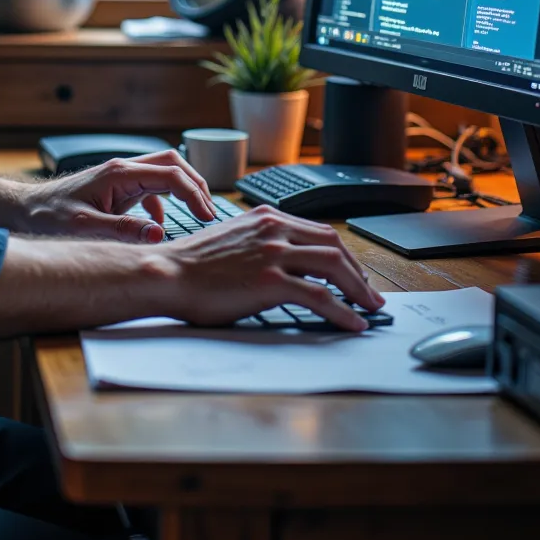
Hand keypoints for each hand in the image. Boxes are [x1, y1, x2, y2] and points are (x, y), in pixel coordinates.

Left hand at [23, 150, 215, 241]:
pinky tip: (159, 224)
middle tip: (208, 212)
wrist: (24, 211)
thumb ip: (123, 229)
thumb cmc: (48, 217)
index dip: (194, 194)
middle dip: (196, 184)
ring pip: (164, 172)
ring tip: (196, 215)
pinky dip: (164, 201)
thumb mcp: (84, 227)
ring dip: (183, 189)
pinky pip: (150, 186)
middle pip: (173, 163)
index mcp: (119, 174)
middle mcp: (122, 169)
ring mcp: (120, 177)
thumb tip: (158, 232)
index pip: (171, 174)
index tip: (206, 217)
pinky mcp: (116, 187)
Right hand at [159, 205, 384, 329]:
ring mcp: (274, 253)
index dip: (344, 255)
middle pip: (334, 246)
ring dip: (359, 290)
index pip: (320, 232)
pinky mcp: (270, 280)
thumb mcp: (235, 240)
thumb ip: (263, 243)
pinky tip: (352, 323)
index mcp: (266, 217)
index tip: (355, 274)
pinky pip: (320, 296)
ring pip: (334, 267)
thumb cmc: (195, 265)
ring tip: (370, 309)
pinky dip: (343, 310)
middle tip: (370, 294)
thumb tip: (289, 265)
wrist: (169, 273)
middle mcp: (274, 229)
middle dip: (358, 272)